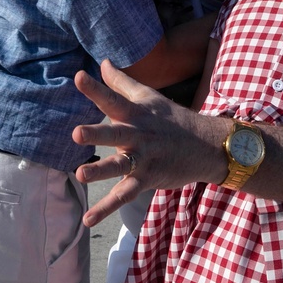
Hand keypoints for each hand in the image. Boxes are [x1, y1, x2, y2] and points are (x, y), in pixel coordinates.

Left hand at [72, 60, 229, 226]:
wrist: (207, 146)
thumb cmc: (171, 118)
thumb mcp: (148, 96)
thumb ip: (120, 82)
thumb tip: (102, 61)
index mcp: (136, 113)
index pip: (113, 98)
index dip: (96, 88)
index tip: (78, 77)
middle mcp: (138, 135)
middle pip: (115, 133)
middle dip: (96, 133)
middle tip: (76, 133)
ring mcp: (143, 159)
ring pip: (120, 166)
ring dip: (100, 171)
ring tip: (80, 176)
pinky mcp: (147, 179)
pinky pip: (124, 195)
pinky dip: (106, 209)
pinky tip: (88, 220)